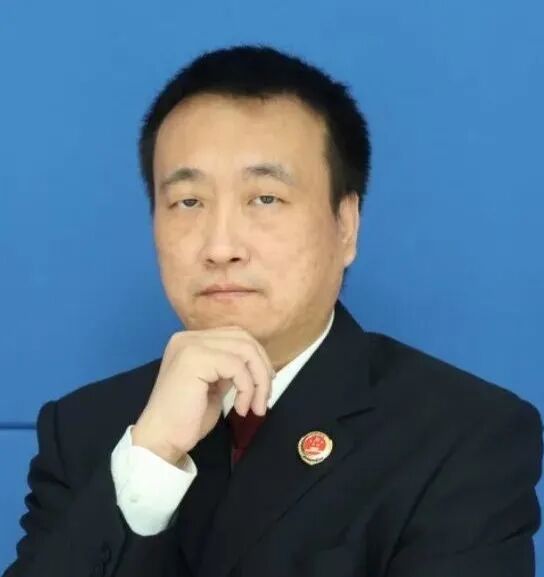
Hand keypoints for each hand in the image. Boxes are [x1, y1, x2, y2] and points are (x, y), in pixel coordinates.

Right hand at [131, 325, 274, 465]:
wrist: (161, 440)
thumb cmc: (186, 419)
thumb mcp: (213, 385)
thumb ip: (228, 369)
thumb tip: (256, 364)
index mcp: (191, 341)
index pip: (236, 336)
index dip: (257, 358)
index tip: (264, 384)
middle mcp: (188, 338)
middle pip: (243, 338)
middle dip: (262, 368)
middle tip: (265, 397)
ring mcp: (190, 346)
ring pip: (244, 350)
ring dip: (259, 380)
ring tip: (256, 406)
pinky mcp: (195, 359)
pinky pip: (237, 367)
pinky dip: (247, 389)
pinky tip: (241, 408)